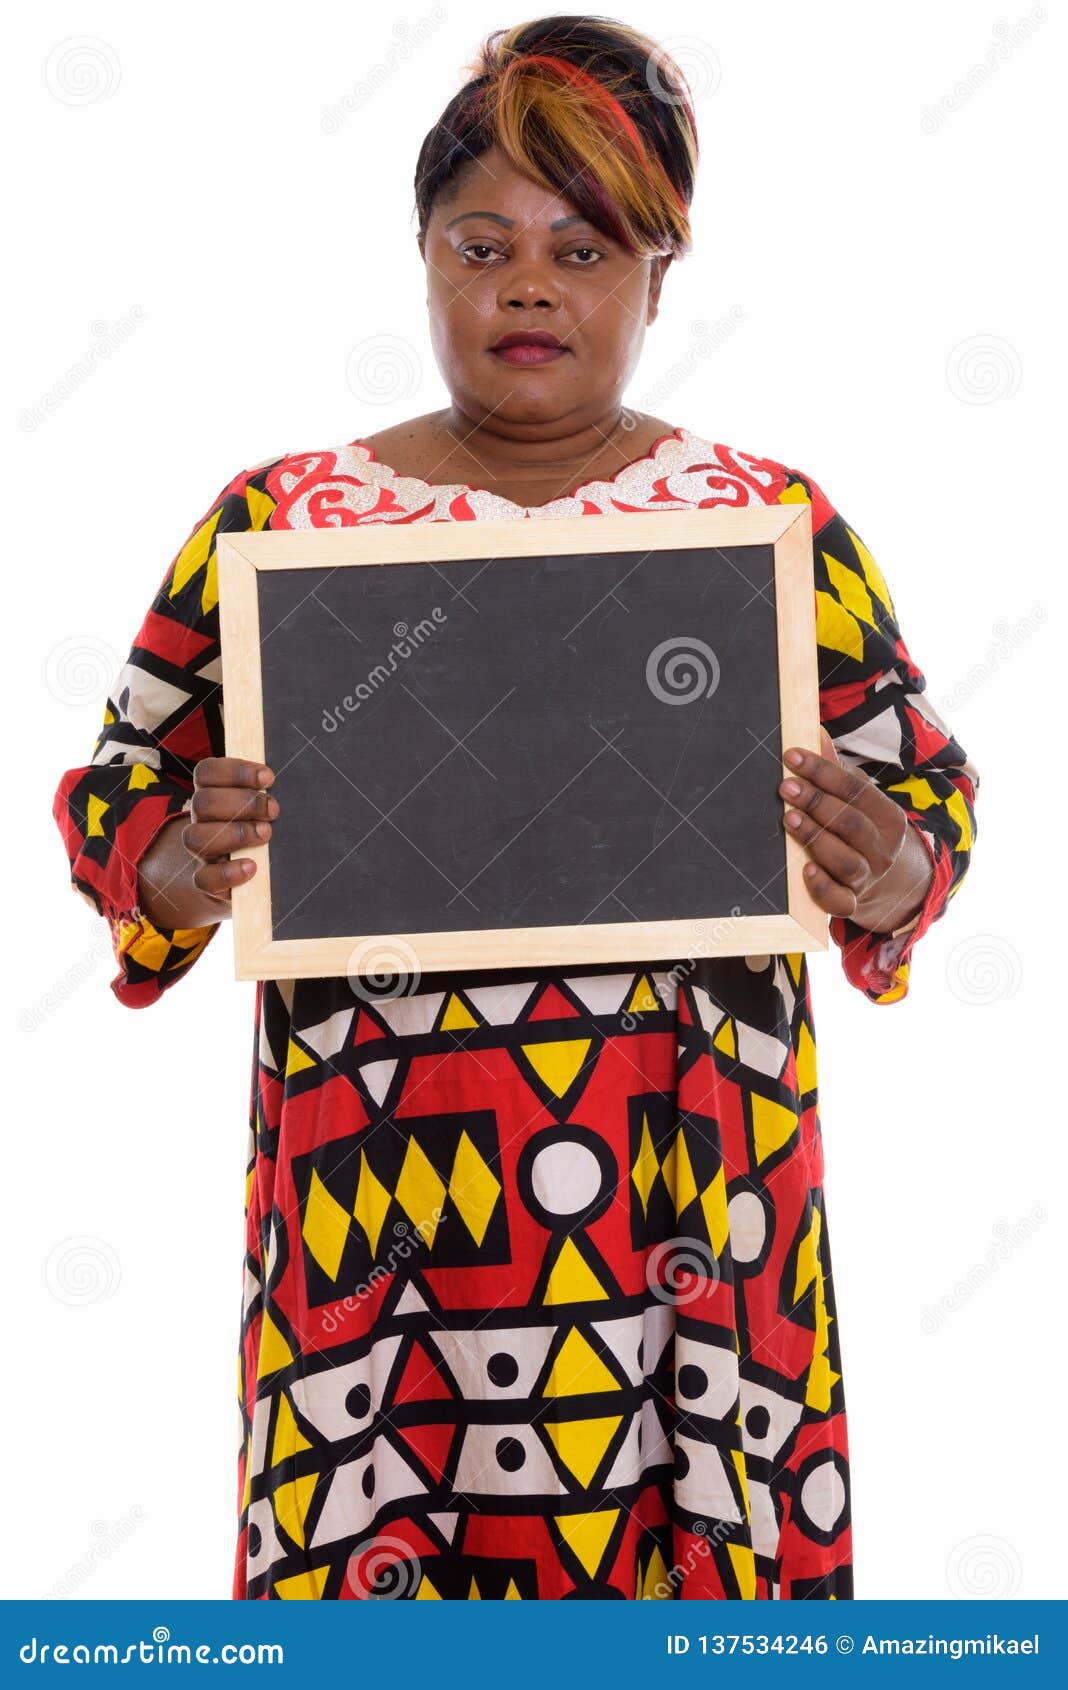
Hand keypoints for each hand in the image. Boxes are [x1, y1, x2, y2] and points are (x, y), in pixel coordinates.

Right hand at [182, 758, 278, 904]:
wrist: (248, 876)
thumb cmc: (262, 829)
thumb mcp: (265, 808)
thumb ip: (267, 795)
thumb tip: (289, 786)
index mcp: (211, 793)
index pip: (207, 772)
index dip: (235, 771)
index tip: (268, 778)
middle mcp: (200, 820)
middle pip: (203, 803)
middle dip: (242, 803)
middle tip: (274, 810)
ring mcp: (200, 851)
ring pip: (195, 838)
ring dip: (236, 834)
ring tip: (266, 834)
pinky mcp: (206, 880)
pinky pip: (203, 878)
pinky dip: (228, 873)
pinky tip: (252, 866)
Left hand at [778, 728, 932, 930]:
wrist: (891, 884)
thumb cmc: (863, 831)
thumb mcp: (859, 801)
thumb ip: (837, 771)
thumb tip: (815, 731)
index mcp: (889, 817)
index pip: (856, 789)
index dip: (822, 771)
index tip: (790, 757)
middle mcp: (882, 849)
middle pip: (851, 824)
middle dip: (816, 803)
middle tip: (785, 788)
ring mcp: (869, 878)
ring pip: (845, 861)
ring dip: (815, 838)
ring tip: (789, 820)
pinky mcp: (853, 903)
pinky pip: (841, 902)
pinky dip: (823, 887)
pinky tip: (805, 869)